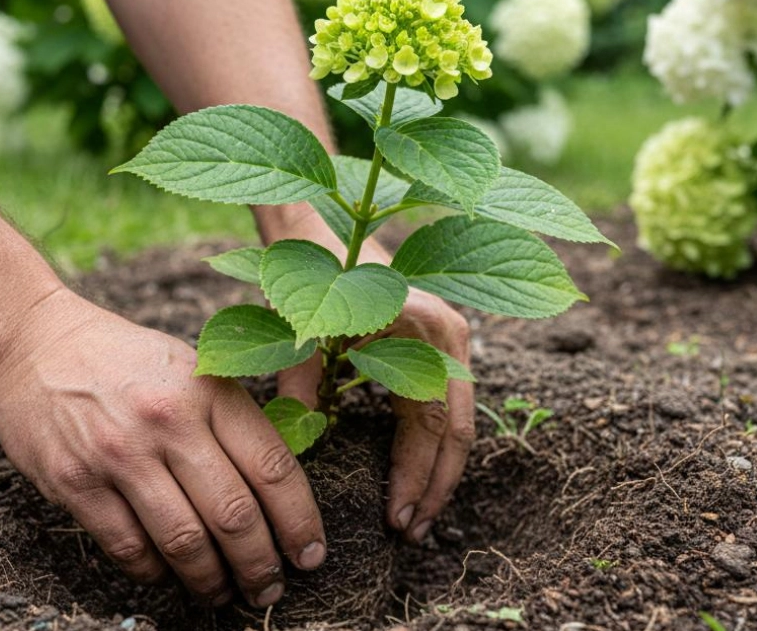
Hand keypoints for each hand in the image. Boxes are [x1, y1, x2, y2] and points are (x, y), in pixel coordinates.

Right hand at [0, 290, 325, 606]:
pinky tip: (168, 574)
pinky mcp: (73, 481)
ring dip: (211, 580)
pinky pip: (128, 547)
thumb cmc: (125, 360)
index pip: (272, 467)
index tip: (310, 555)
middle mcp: (168, 421)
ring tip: (222, 594)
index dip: (299, 521)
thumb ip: (234, 417)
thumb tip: (281, 487)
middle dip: (259, 565)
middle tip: (268, 590)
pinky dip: (155, 572)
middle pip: (233, 514)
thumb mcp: (191, 366)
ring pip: (184, 541)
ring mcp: (118, 453)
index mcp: (207, 390)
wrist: (33, 342)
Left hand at [261, 209, 475, 543]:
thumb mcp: (300, 329)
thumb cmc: (305, 269)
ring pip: (457, 421)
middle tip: (410, 533)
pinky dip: (434, 444)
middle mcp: (450, 334)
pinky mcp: (441, 343)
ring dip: (438, 471)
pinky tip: (415, 476)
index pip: (431, 424)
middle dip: (435, 487)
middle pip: (457, 431)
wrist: (316, 223)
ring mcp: (451, 337)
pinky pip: (446, 405)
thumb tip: (299, 448)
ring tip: (414, 517)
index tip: (395, 520)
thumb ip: (302, 386)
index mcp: (424, 328)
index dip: (415, 477)